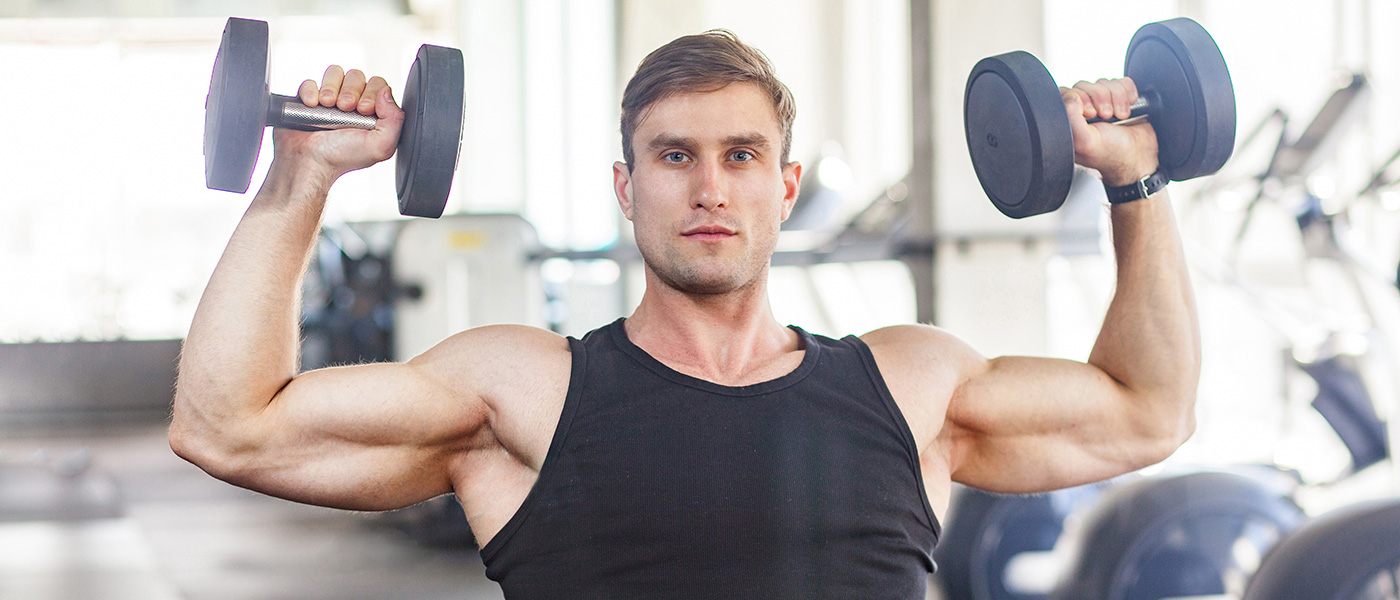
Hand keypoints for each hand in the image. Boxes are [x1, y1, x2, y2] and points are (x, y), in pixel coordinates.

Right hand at [271, 65, 404, 182]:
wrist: (310, 162)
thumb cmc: (342, 158)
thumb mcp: (381, 146)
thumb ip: (394, 120)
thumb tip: (386, 93)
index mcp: (371, 112)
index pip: (378, 84)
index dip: (372, 93)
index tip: (364, 110)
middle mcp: (352, 104)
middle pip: (356, 76)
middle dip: (351, 90)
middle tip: (345, 108)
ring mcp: (329, 100)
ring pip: (335, 73)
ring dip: (331, 87)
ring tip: (328, 105)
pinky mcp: (308, 99)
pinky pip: (310, 82)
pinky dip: (311, 91)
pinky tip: (312, 105)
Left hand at [1061, 77, 1158, 185]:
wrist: (1139, 157)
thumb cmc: (1111, 154)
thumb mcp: (1085, 141)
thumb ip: (1071, 118)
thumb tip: (1071, 96)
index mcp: (1069, 120)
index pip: (1066, 93)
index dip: (1080, 98)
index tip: (1091, 114)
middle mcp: (1082, 110)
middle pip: (1085, 85)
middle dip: (1101, 100)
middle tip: (1107, 117)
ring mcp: (1102, 103)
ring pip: (1104, 83)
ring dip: (1117, 98)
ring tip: (1120, 116)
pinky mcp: (1121, 97)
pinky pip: (1122, 82)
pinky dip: (1129, 94)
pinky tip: (1128, 109)